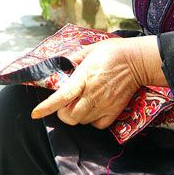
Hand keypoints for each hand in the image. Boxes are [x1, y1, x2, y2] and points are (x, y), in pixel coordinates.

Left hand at [31, 36, 167, 129]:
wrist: (137, 60)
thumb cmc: (114, 52)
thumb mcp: (90, 49)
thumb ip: (74, 58)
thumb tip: (62, 65)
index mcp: (84, 77)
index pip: (62, 96)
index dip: (47, 107)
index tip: (36, 113)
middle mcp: (92, 93)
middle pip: (69, 116)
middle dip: (62, 112)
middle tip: (65, 103)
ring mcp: (104, 104)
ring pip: (81, 121)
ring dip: (76, 115)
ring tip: (81, 102)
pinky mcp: (114, 111)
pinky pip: (97, 125)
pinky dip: (91, 120)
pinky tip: (93, 109)